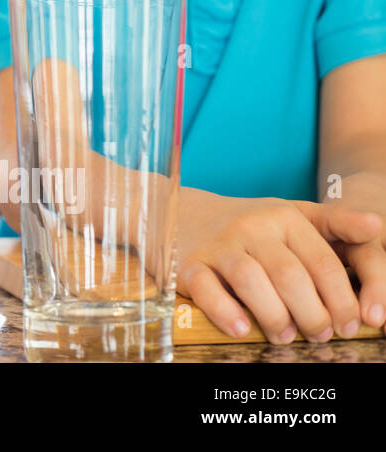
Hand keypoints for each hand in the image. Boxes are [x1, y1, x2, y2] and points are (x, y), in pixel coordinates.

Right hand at [178, 191, 383, 341]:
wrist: (185, 214)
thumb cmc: (252, 227)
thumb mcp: (294, 216)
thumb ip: (337, 223)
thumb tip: (376, 226)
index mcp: (284, 217)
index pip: (323, 263)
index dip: (341, 301)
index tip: (349, 326)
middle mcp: (251, 227)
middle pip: (290, 276)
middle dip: (312, 315)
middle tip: (320, 336)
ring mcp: (218, 244)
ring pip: (250, 281)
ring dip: (274, 317)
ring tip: (285, 337)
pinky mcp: (189, 264)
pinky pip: (206, 289)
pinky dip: (226, 312)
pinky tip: (242, 329)